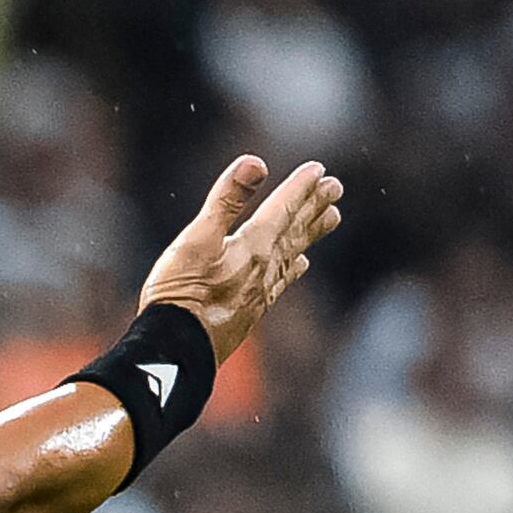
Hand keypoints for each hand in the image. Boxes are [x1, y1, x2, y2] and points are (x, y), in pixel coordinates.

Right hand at [138, 156, 347, 365]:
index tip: (319, 170)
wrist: (177, 349)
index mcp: (253, 246)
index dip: (300, 188)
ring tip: (331, 217)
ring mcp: (260, 291)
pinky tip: (299, 265)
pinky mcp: (251, 311)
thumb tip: (255, 162)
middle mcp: (265, 267)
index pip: (283, 209)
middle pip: (295, 230)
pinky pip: (282, 281)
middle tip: (335, 188)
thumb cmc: (180, 293)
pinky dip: (293, 267)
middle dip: (314, 206)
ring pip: (293, 253)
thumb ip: (226, 200)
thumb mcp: (196, 239)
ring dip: (311, 233)